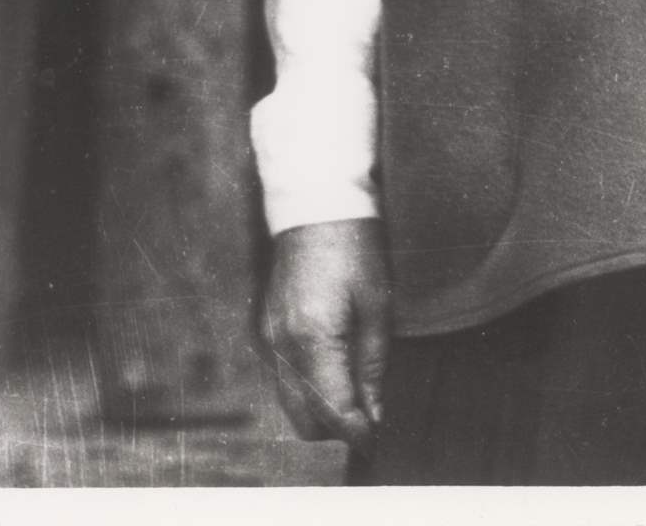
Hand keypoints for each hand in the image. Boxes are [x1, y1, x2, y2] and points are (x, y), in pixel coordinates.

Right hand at [259, 218, 390, 450]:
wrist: (315, 205)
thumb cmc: (355, 247)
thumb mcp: (378, 303)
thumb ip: (373, 364)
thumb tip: (376, 414)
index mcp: (312, 338)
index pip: (332, 410)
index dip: (358, 433)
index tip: (379, 440)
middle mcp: (282, 346)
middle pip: (304, 419)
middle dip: (338, 428)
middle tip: (372, 415)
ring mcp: (269, 339)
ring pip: (290, 404)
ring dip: (321, 411)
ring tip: (357, 394)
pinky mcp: (266, 331)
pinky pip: (283, 380)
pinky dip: (307, 389)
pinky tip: (335, 371)